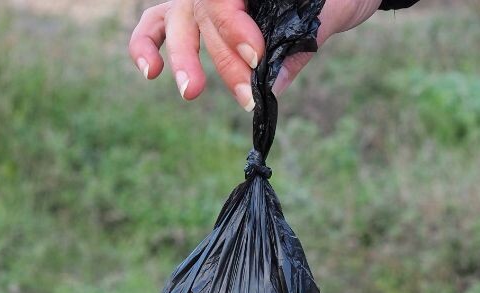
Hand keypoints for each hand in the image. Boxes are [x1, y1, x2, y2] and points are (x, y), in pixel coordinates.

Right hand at [129, 0, 384, 109]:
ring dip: (184, 59)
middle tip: (245, 96)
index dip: (235, 28)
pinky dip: (146, 45)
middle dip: (225, 61)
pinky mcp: (192, 12)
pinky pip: (157, 24)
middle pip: (206, 17)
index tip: (257, 56)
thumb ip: (302, 40)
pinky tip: (151, 71)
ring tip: (191, 92)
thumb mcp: (333, 7)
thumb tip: (273, 82)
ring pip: (179, 22)